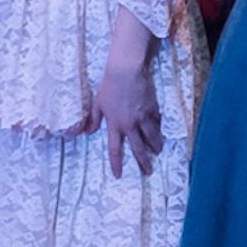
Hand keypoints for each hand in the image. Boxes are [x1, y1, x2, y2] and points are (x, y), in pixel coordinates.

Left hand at [98, 22, 161, 177]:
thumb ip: (93, 119)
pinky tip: (160, 133)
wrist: (126, 71)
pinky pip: (156, 123)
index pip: (115, 149)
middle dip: (143, 162)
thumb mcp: (97, 103)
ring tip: (157, 153)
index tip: (118, 175)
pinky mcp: (152, 108)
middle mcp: (130, 125)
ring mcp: (143, 117)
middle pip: (138, 148)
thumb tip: (87, 132)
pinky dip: (158, 129)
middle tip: (148, 172)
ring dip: (155, 147)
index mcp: (115, 125)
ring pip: (151, 137)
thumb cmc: (109, 86)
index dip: (116, 164)